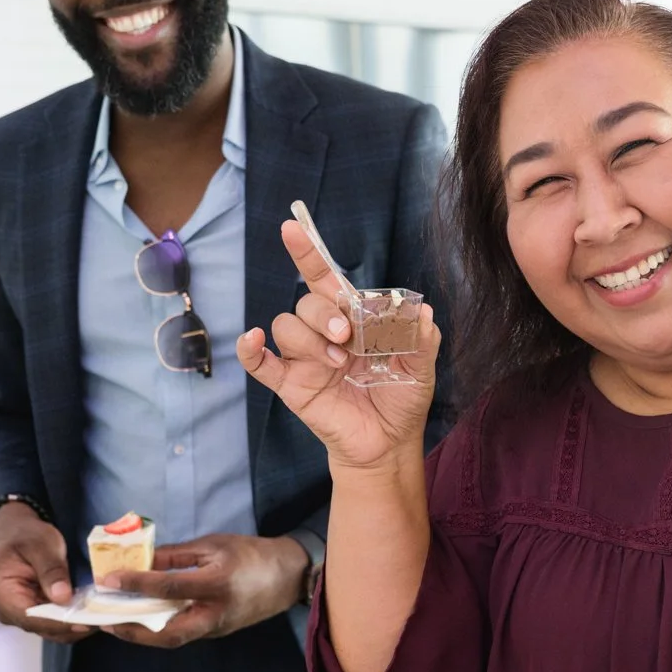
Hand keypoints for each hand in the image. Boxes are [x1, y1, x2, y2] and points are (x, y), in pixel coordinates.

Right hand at [0, 501, 93, 644]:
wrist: (18, 532)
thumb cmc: (26, 536)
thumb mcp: (40, 545)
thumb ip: (51, 570)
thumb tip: (63, 597)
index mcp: (3, 595)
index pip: (32, 618)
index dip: (61, 623)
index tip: (87, 621)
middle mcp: (9, 612)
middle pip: (44, 628)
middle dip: (73, 624)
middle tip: (103, 617)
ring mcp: (23, 616)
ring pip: (53, 630)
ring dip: (77, 624)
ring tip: (103, 615)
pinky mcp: (36, 614)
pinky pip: (57, 623)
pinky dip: (74, 620)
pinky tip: (93, 611)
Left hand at [101, 533, 307, 647]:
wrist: (288, 576)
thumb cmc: (251, 554)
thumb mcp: (213, 545)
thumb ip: (176, 554)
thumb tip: (141, 559)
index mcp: (216, 585)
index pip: (168, 587)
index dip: (136, 584)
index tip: (109, 580)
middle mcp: (215, 614)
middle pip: (167, 635)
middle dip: (133, 632)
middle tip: (105, 623)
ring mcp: (216, 628)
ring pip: (173, 639)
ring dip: (142, 635)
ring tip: (115, 624)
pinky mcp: (216, 632)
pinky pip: (182, 634)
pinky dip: (157, 630)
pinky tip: (140, 620)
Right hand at [237, 219, 439, 472]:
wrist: (388, 443)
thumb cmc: (400, 399)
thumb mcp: (421, 367)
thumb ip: (421, 338)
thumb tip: (420, 312)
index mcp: (352, 320)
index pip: (326, 279)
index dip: (308, 253)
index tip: (292, 228)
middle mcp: (323, 333)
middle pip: (306, 302)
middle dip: (324, 313)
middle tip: (347, 337)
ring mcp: (304, 359)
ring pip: (286, 326)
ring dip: (309, 339)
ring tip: (337, 363)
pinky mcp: (291, 385)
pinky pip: (260, 364)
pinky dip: (250, 350)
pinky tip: (253, 341)